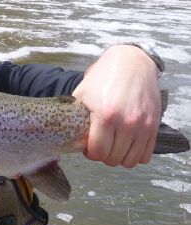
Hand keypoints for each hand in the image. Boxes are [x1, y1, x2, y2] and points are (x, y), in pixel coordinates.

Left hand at [72, 45, 160, 167]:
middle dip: (104, 155)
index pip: (98, 152)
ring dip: (119, 157)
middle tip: (100, 144)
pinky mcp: (154, 126)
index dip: (90, 153)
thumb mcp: (82, 94)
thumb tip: (70, 137)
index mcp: (105, 116)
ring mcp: (143, 126)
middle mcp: (126, 123)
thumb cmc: (103, 77)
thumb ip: (77, 117)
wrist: (131, 63)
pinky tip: (127, 144)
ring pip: (130, 161)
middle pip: (113, 159)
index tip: (88, 147)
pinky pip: (145, 155)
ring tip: (113, 145)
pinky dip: (135, 154)